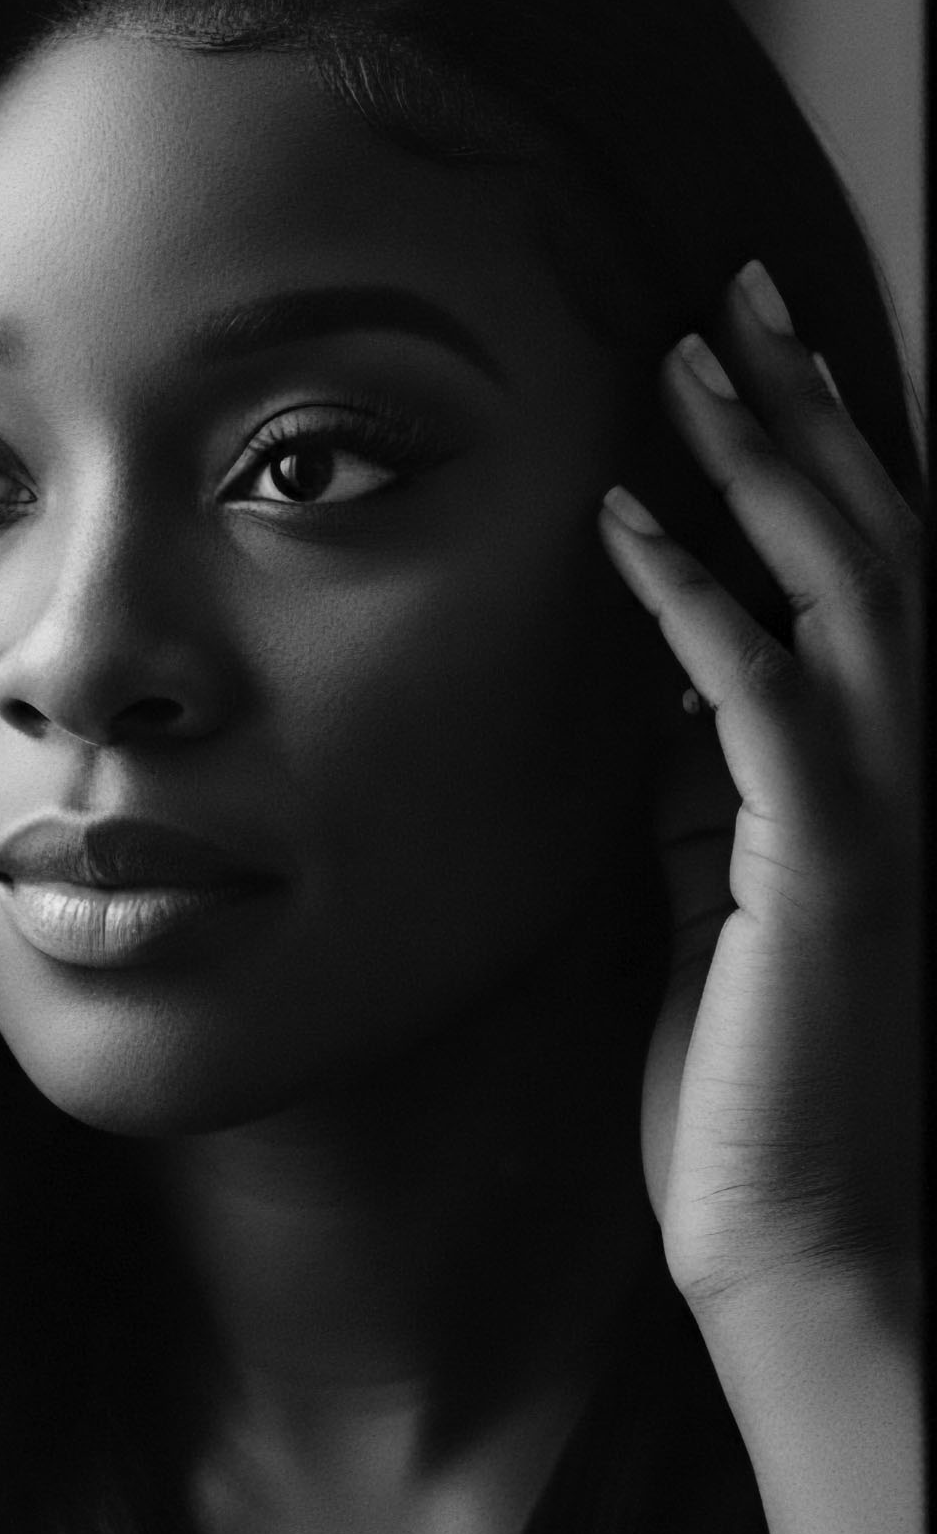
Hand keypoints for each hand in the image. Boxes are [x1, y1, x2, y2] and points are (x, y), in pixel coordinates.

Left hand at [597, 259, 921, 1330]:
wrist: (802, 1240)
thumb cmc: (754, 1084)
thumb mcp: (722, 897)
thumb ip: (712, 788)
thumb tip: (665, 680)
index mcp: (896, 770)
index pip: (876, 569)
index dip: (826, 447)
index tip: (761, 343)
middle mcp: (918, 768)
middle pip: (877, 538)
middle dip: (806, 408)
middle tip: (734, 293)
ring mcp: (888, 813)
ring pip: (841, 588)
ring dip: (759, 465)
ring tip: (685, 360)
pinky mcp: (823, 869)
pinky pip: (758, 700)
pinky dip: (692, 600)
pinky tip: (625, 529)